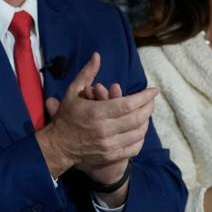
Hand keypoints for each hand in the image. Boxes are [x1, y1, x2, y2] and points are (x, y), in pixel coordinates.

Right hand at [35, 53, 156, 177]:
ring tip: (146, 113)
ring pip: (137, 133)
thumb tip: (97, 55)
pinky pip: (134, 148)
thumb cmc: (67, 117)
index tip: (153, 91)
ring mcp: (109, 145)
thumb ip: (87, 73)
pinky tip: (140, 130)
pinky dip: (140, 138)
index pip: (128, 104)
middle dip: (148, 107)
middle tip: (152, 100)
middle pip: (136, 118)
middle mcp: (105, 130)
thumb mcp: (73, 92)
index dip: (144, 97)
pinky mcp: (110, 156)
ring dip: (145, 122)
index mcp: (96, 113)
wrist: (59, 145)